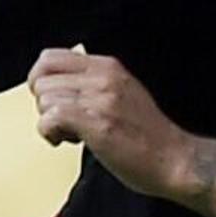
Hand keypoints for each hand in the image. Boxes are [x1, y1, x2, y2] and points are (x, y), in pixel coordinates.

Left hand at [29, 47, 186, 195]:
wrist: (175, 159)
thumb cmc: (150, 135)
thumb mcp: (125, 92)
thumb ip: (95, 83)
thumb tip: (60, 88)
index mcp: (108, 66)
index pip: (50, 57)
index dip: (39, 80)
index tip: (48, 100)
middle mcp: (103, 78)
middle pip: (42, 80)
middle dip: (44, 104)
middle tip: (63, 121)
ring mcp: (101, 100)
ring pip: (44, 100)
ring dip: (50, 122)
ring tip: (72, 134)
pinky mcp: (98, 124)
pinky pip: (51, 118)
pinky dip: (50, 133)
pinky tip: (68, 141)